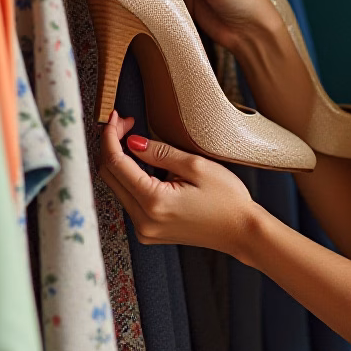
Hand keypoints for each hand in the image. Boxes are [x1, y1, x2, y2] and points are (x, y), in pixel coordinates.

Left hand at [94, 112, 266, 257]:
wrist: (241, 231)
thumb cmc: (227, 200)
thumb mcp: (197, 166)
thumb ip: (160, 153)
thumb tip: (132, 142)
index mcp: (153, 202)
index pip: (115, 163)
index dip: (111, 136)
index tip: (116, 118)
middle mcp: (142, 220)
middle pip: (109, 176)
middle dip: (112, 146)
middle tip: (126, 126)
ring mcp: (144, 229)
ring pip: (116, 188)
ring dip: (120, 162)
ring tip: (135, 142)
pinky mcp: (148, 231)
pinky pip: (129, 200)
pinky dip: (130, 179)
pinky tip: (144, 165)